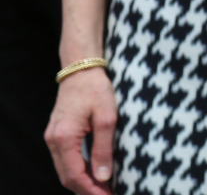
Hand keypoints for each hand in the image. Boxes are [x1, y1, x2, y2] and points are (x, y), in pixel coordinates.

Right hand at [45, 66, 115, 194]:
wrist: (81, 69)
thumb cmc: (96, 90)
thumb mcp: (107, 118)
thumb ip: (104, 148)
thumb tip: (103, 176)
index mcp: (64, 138)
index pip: (75, 175)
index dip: (92, 190)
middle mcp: (53, 141)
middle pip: (67, 177)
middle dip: (87, 190)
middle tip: (109, 194)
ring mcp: (52, 138)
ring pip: (65, 170)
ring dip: (83, 182)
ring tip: (104, 187)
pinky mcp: (57, 135)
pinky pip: (65, 160)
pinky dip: (78, 170)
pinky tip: (94, 173)